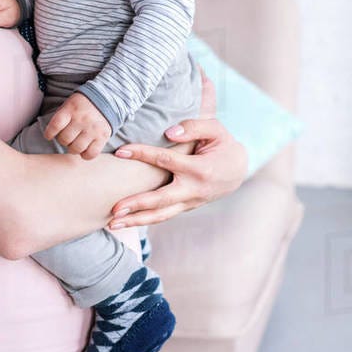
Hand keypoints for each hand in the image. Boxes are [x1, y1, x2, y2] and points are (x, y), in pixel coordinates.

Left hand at [44, 92, 111, 159]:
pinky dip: (85, 155)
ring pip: (76, 148)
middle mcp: (82, 119)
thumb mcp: (69, 104)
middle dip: (63, 140)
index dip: (49, 133)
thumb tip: (51, 135)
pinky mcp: (103, 137)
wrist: (106, 99)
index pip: (55, 125)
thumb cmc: (82, 105)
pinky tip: (84, 149)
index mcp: (71, 109)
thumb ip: (61, 117)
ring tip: (75, 143)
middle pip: (65, 139)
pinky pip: (91, 154)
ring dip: (72, 148)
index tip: (49, 136)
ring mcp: (93, 129)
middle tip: (67, 137)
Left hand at [106, 65, 245, 227]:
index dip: (142, 154)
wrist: (238, 170)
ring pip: (161, 215)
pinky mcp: (186, 207)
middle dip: (137, 204)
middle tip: (114, 208)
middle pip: (161, 200)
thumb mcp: (215, 129)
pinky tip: (126, 222)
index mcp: (199, 168)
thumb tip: (168, 133)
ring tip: (112, 224)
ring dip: (136, 221)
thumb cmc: (222, 145)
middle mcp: (193, 190)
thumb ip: (193, 127)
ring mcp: (190, 202)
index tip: (121, 152)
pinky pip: (164, 216)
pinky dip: (145, 220)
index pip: (165, 161)